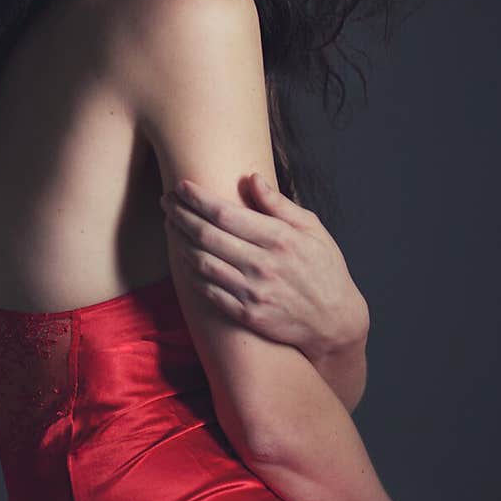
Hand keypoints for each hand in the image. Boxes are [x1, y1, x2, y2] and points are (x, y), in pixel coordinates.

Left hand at [160, 173, 369, 360]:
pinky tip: (185, 258)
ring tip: (171, 225)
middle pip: (206, 235)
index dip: (197, 198)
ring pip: (201, 263)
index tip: (181, 186)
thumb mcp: (312, 229)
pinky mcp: (246, 315)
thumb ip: (279, 205)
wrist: (334, 322)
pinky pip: (208, 291)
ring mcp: (253, 292)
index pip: (224, 213)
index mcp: (279, 238)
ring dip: (179, 242)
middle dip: (180, 215)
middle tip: (166, 202)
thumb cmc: (324, 269)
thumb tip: (251, 178)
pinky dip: (191, 273)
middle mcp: (263, 265)